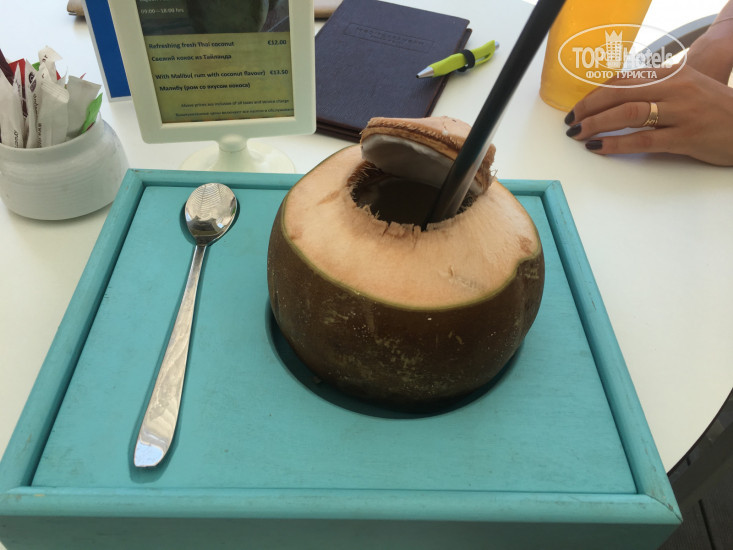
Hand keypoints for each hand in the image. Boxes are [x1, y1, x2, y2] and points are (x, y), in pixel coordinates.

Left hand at [564, 64, 732, 165]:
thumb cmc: (712, 109)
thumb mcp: (685, 90)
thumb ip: (654, 91)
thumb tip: (614, 100)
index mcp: (672, 75)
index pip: (624, 79)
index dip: (595, 93)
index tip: (578, 106)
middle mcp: (676, 89)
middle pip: (620, 94)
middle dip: (589, 108)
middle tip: (571, 122)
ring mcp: (681, 113)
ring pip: (628, 114)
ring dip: (597, 124)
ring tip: (579, 134)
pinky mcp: (685, 138)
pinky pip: (643, 140)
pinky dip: (616, 144)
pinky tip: (599, 147)